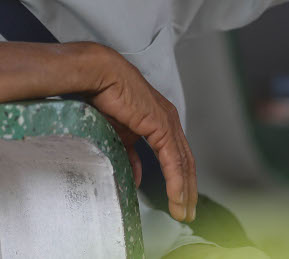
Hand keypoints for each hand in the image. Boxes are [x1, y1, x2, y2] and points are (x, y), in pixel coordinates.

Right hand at [86, 52, 196, 222]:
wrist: (101, 76)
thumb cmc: (106, 97)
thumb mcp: (120, 133)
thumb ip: (131, 155)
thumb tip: (135, 176)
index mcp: (161, 120)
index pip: (177, 156)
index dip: (180, 179)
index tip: (180, 200)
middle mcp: (169, 121)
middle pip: (186, 162)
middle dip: (188, 190)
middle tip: (187, 212)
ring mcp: (168, 123)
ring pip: (183, 164)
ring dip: (185, 191)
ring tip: (183, 211)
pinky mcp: (161, 126)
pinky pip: (173, 160)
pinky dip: (176, 181)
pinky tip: (176, 197)